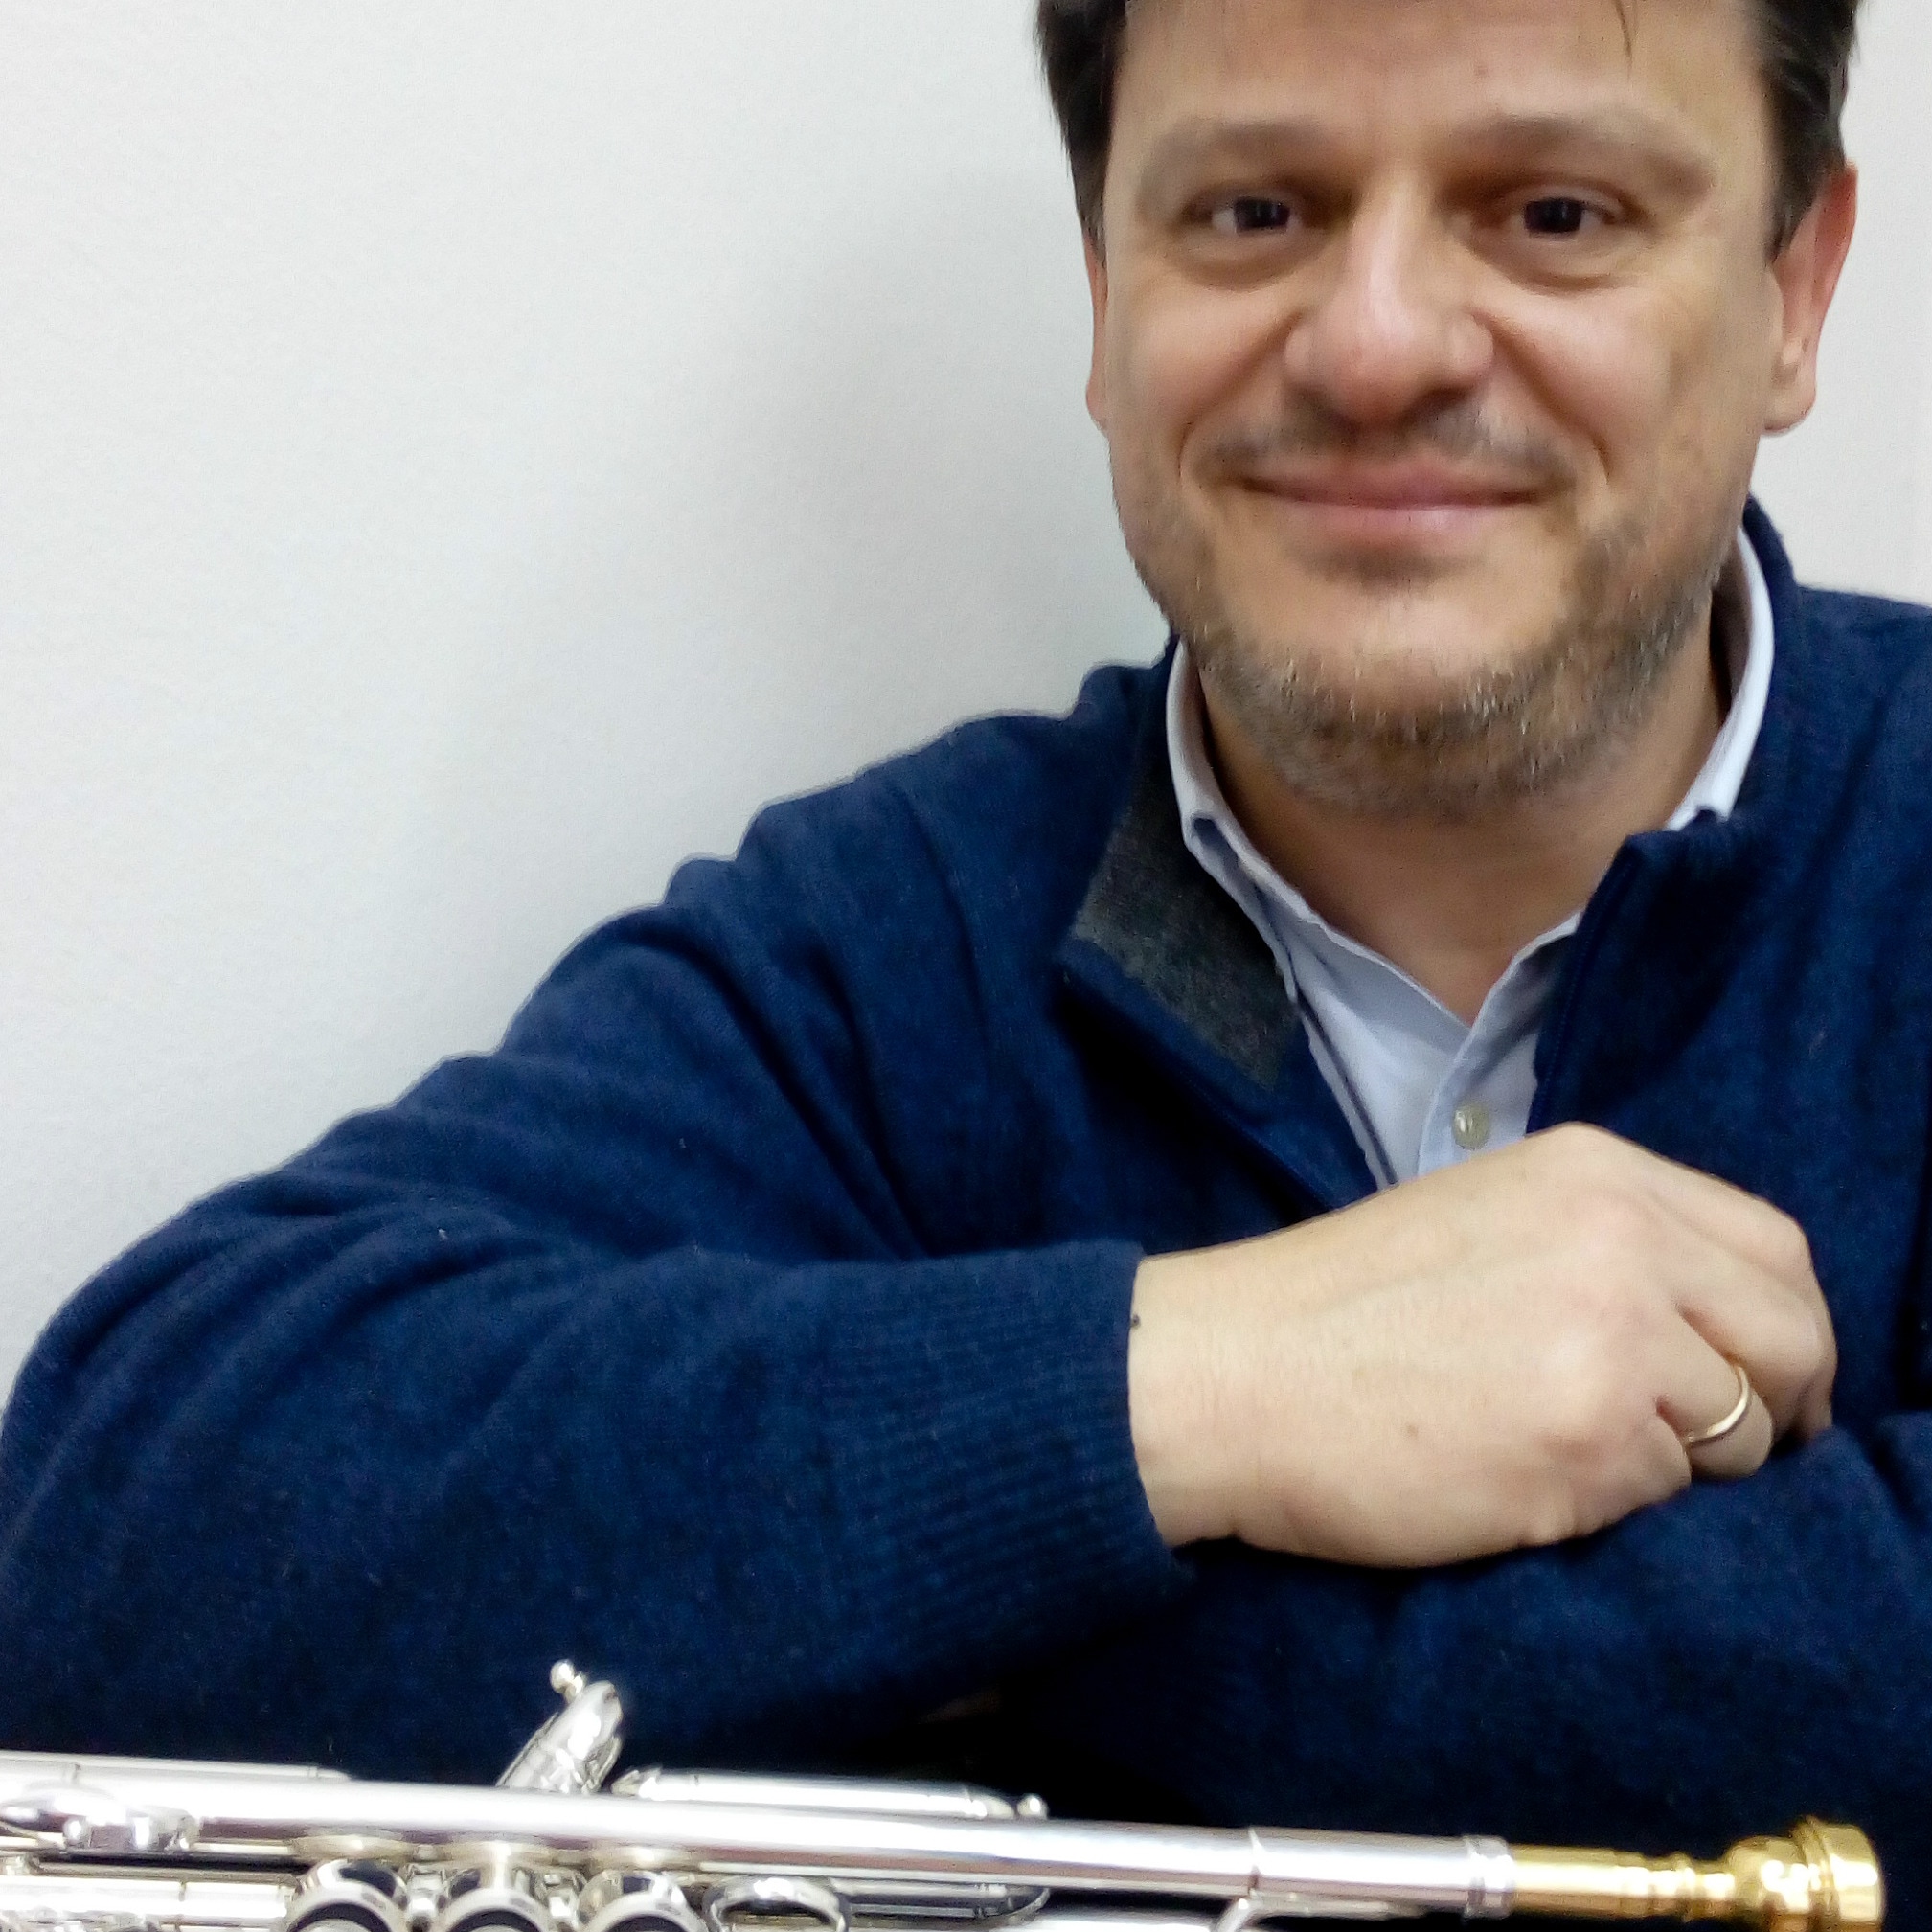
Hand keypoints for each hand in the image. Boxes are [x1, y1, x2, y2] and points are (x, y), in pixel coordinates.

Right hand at [1128, 1124, 1837, 1565]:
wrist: (1232, 1373)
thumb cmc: (1337, 1307)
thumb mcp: (1485, 1214)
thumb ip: (1608, 1240)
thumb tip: (1717, 1324)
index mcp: (1595, 1172)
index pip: (1778, 1249)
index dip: (1785, 1328)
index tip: (1764, 1380)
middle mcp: (1622, 1241)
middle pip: (1794, 1338)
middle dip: (1778, 1406)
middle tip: (1726, 1451)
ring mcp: (1613, 1341)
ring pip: (1739, 1432)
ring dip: (1679, 1461)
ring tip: (1565, 1451)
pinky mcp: (1589, 1441)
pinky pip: (1666, 1498)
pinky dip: (1613, 1505)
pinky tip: (1520, 1479)